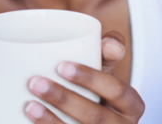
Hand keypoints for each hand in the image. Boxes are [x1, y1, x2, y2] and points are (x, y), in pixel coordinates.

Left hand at [23, 31, 144, 122]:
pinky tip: (30, 123)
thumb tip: (111, 45)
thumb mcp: (107, 72)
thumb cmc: (98, 93)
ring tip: (29, 105)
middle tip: (35, 82)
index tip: (61, 66)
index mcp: (132, 106)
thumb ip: (108, 51)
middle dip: (64, 99)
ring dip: (51, 121)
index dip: (90, 78)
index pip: (116, 90)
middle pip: (95, 116)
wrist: (93, 122)